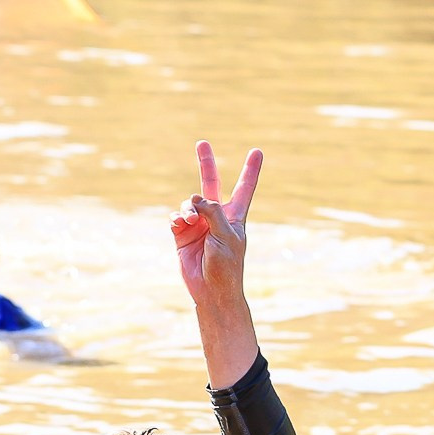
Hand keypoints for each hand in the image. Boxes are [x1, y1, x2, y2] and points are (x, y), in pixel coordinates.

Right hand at [171, 140, 261, 306]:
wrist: (211, 291)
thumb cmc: (226, 266)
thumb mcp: (226, 236)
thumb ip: (213, 212)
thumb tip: (194, 197)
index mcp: (235, 217)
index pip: (244, 188)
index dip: (250, 170)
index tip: (257, 152)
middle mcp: (216, 217)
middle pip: (211, 184)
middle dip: (206, 164)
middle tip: (202, 143)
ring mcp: (198, 225)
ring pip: (188, 203)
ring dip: (187, 208)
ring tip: (189, 221)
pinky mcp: (182, 235)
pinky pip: (176, 217)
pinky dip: (176, 218)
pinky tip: (180, 225)